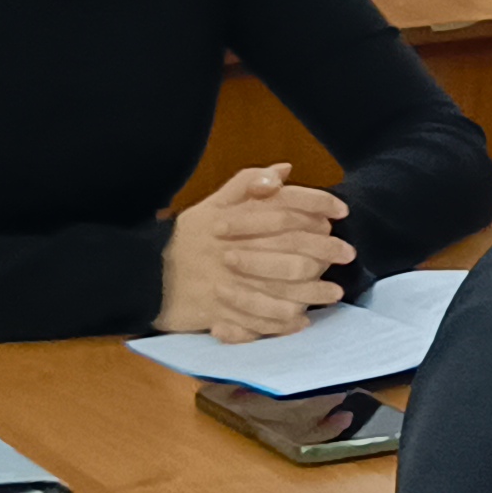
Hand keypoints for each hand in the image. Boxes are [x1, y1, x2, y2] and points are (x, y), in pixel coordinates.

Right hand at [158, 163, 355, 338]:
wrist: (144, 275)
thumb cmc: (184, 239)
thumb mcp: (210, 205)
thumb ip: (246, 184)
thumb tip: (284, 170)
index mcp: (229, 219)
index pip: (282, 207)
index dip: (316, 205)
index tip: (341, 210)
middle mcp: (230, 249)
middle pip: (288, 247)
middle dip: (324, 250)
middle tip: (347, 254)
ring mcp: (224, 282)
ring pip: (277, 287)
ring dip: (310, 291)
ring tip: (334, 293)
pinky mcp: (216, 311)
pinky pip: (254, 319)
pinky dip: (280, 322)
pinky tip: (301, 320)